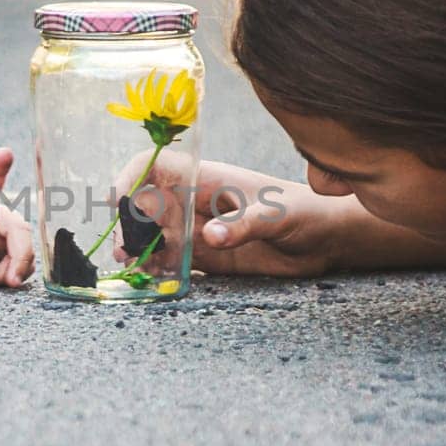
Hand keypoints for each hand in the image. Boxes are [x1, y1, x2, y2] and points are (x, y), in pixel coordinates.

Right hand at [118, 157, 341, 276]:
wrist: (326, 239)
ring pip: (154, 236)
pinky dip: (156, 268)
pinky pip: (172, 261)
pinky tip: (148, 277)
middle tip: (125, 246)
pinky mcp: (207, 257)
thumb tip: (210, 237)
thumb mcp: (277, 215)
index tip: (118, 200)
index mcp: (207, 179)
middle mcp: (195, 203)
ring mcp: (198, 230)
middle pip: (146, 205)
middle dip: (129, 222)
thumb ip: (245, 224)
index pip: (156, 168)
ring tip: (130, 263)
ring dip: (138, 247)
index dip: (131, 177)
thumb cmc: (306, 212)